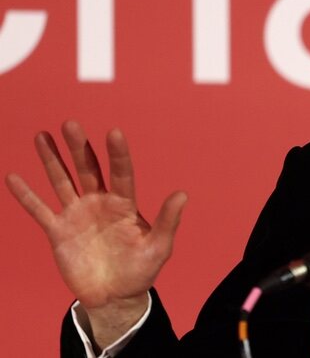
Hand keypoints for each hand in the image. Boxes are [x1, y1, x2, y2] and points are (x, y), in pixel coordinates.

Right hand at [5, 121, 186, 347]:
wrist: (116, 296)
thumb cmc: (141, 270)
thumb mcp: (159, 247)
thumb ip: (168, 220)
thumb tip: (182, 194)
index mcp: (125, 204)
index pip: (122, 173)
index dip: (118, 154)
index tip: (114, 133)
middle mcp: (99, 202)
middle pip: (88, 170)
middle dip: (79, 147)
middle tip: (71, 123)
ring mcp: (77, 215)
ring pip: (62, 181)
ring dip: (52, 160)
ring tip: (43, 136)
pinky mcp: (58, 231)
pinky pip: (39, 210)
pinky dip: (26, 195)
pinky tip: (14, 176)